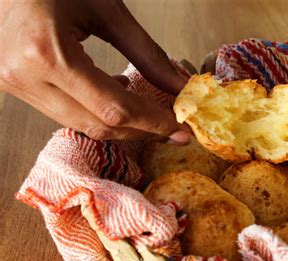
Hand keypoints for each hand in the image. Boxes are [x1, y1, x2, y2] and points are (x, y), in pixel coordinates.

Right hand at [0, 0, 190, 141]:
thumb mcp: (106, 11)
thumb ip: (147, 54)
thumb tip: (179, 85)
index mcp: (47, 54)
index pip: (114, 108)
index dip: (153, 123)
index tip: (181, 131)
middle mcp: (25, 77)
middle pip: (97, 125)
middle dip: (141, 131)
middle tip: (173, 131)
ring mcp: (16, 85)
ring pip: (81, 125)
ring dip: (120, 125)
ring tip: (151, 114)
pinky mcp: (14, 85)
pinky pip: (64, 112)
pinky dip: (96, 112)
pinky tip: (117, 96)